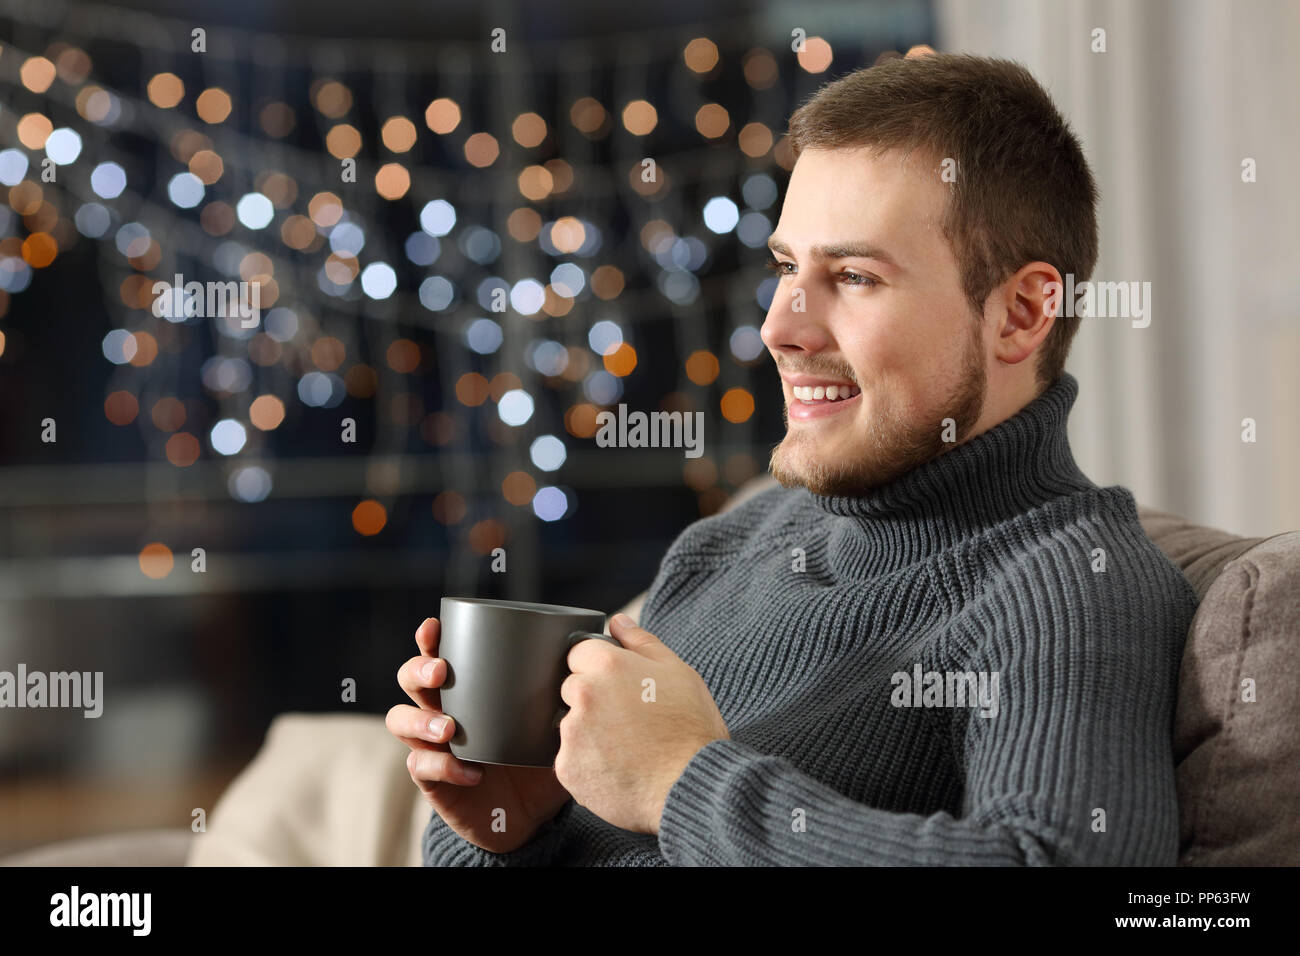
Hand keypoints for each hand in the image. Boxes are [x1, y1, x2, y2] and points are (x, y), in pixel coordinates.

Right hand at [387, 617, 570, 853]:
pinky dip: (444, 766)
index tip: (435, 628)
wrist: (531, 818)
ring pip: (400, 720)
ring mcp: (433, 746)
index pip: (439, 655)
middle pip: (409, 680)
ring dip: (420, 719)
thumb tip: (587, 663)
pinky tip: (472, 772)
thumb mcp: (554, 725)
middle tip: (441, 672)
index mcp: (468, 690)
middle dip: (418, 670)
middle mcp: (443, 711)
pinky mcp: (433, 781)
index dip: (430, 639)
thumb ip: (563, 698)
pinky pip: (421, 766)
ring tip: (450, 727)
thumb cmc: (539, 760)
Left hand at [555, 614, 729, 834]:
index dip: (600, 669)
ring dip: (589, 734)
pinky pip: (571, 761)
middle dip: (592, 700)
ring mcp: (572, 734)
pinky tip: (618, 769)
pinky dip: (588, 765)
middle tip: (628, 721)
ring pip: (571, 726)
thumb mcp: (678, 672)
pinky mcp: (568, 769)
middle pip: (572, 689)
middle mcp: (583, 695)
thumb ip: (640, 641)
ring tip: (626, 749)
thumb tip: (617, 621)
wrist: (693, 785)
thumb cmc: (691, 728)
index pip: (580, 653)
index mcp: (607, 666)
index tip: (619, 688)